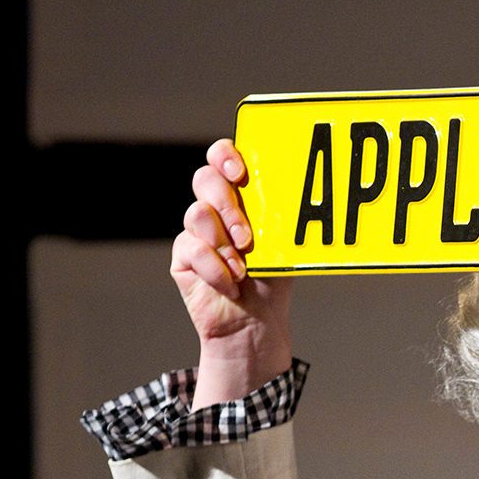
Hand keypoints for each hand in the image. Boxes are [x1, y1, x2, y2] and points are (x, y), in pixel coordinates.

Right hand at [172, 138, 294, 406]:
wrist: (256, 323)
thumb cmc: (272, 280)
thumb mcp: (282, 246)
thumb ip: (278, 219)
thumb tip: (293, 194)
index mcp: (239, 196)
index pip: (222, 158)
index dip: (225, 156)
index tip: (241, 172)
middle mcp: (215, 208)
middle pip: (205, 179)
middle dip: (227, 204)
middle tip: (247, 236)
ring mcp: (196, 231)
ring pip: (197, 214)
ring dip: (223, 242)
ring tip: (243, 267)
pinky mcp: (184, 256)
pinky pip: (192, 249)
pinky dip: (215, 268)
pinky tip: (231, 283)